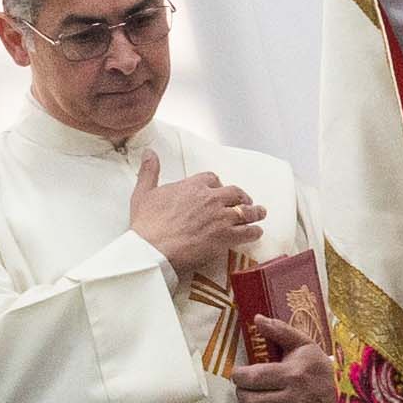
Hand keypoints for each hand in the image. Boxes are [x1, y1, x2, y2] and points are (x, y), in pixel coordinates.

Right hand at [126, 144, 263, 282]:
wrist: (153, 249)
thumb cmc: (146, 224)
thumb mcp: (143, 193)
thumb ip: (149, 171)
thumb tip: (149, 153)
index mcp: (192, 186)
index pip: (212, 178)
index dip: (217, 184)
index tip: (218, 189)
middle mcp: (210, 198)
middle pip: (234, 192)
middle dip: (241, 196)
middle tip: (245, 200)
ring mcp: (220, 217)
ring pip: (245, 211)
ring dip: (254, 212)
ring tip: (260, 213)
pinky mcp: (226, 237)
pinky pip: (247, 232)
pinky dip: (254, 231)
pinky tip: (256, 232)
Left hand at [228, 335, 339, 402]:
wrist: (348, 402)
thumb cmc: (322, 372)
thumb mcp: (305, 346)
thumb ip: (280, 331)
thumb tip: (257, 319)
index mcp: (293, 375)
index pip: (253, 378)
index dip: (239, 376)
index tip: (239, 374)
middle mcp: (293, 401)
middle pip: (249, 402)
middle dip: (241, 394)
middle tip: (244, 389)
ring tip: (253, 402)